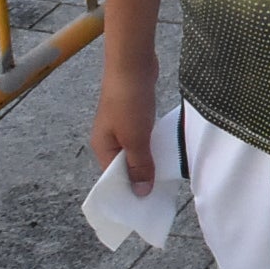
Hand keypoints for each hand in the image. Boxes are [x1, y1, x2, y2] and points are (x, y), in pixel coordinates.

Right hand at [90, 60, 158, 194]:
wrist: (133, 64)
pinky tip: (166, 151)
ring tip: (167, 176)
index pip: (113, 178)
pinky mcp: (134, 115)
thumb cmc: (129, 102)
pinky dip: (152, 145)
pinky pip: (143, 138)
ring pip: (135, 151)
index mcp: (102, 147)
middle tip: (161, 193)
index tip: (147, 205)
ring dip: (149, 161)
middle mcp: (108, 139)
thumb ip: (139, 165)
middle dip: (141, 177)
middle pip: (124, 166)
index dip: (129, 191)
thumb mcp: (136, 138)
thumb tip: (140, 193)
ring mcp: (121, 126)